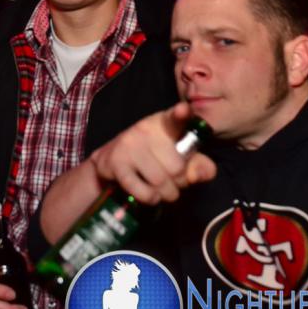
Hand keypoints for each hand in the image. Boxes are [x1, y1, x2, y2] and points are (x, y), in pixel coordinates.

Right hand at [88, 102, 215, 204]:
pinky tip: (150, 194)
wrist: (109, 160)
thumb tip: (197, 175)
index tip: (182, 110)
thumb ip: (198, 165)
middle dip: (180, 182)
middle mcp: (146, 129)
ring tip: (162, 189)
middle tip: (172, 179)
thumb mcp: (178, 156)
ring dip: (166, 193)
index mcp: (165, 123)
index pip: (176, 117)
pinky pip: (143, 190)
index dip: (181, 113)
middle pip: (177, 167)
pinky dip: (150, 198)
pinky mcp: (116, 163)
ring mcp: (129, 145)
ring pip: (160, 181)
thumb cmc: (152, 158)